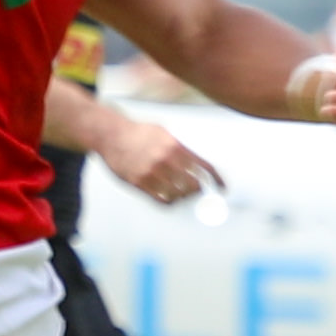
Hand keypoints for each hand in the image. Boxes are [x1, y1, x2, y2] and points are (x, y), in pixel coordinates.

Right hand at [94, 115, 222, 207]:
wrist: (111, 135)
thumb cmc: (139, 133)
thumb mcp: (163, 132)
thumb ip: (180, 148)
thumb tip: (198, 164)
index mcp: (175, 146)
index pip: (203, 166)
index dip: (217, 179)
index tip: (224, 188)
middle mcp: (166, 160)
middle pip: (194, 184)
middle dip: (199, 190)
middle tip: (198, 191)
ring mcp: (152, 173)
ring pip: (179, 195)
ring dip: (184, 197)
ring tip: (182, 194)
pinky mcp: (139, 183)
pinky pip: (162, 200)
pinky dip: (171, 202)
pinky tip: (171, 199)